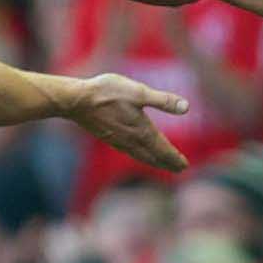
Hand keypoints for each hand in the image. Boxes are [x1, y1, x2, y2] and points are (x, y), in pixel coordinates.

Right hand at [69, 72, 190, 171]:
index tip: (184, 166)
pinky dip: (140, 156)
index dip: (175, 158)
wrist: (76, 101)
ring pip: (141, 156)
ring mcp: (119, 141)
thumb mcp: (139, 92)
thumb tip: (186, 107)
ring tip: (162, 165)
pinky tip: (138, 153)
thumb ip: (163, 100)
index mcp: (142, 131)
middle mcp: (132, 140)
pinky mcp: (109, 138)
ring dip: (154, 161)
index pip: (163, 150)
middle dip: (167, 163)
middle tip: (180, 169)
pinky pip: (130, 152)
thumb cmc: (108, 93)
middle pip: (154, 157)